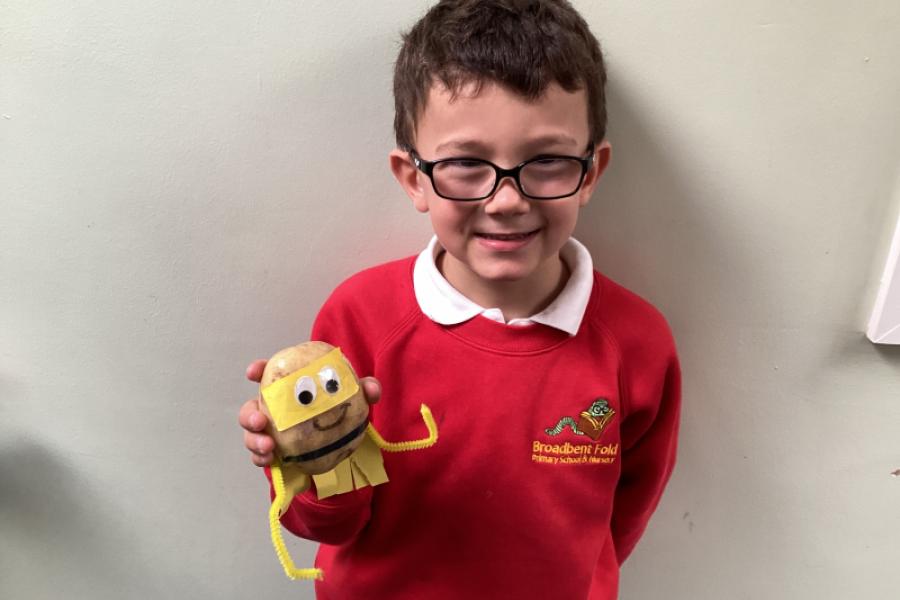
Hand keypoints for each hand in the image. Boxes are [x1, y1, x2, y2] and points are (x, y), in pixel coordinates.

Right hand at [239, 359, 381, 466]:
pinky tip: (271, 460)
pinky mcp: (275, 452)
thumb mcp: (353, 397)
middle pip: (251, 408)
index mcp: (287, 388)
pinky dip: (262, 458)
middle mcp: (274, 409)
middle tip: (260, 421)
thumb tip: (371, 390)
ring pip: (252, 435)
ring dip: (255, 441)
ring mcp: (271, 432)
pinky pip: (261, 455)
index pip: (267, 374)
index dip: (257, 370)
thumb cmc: (338, 409)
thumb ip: (364, 390)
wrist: (339, 439)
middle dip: (250, 415)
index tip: (253, 372)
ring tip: (269, 447)